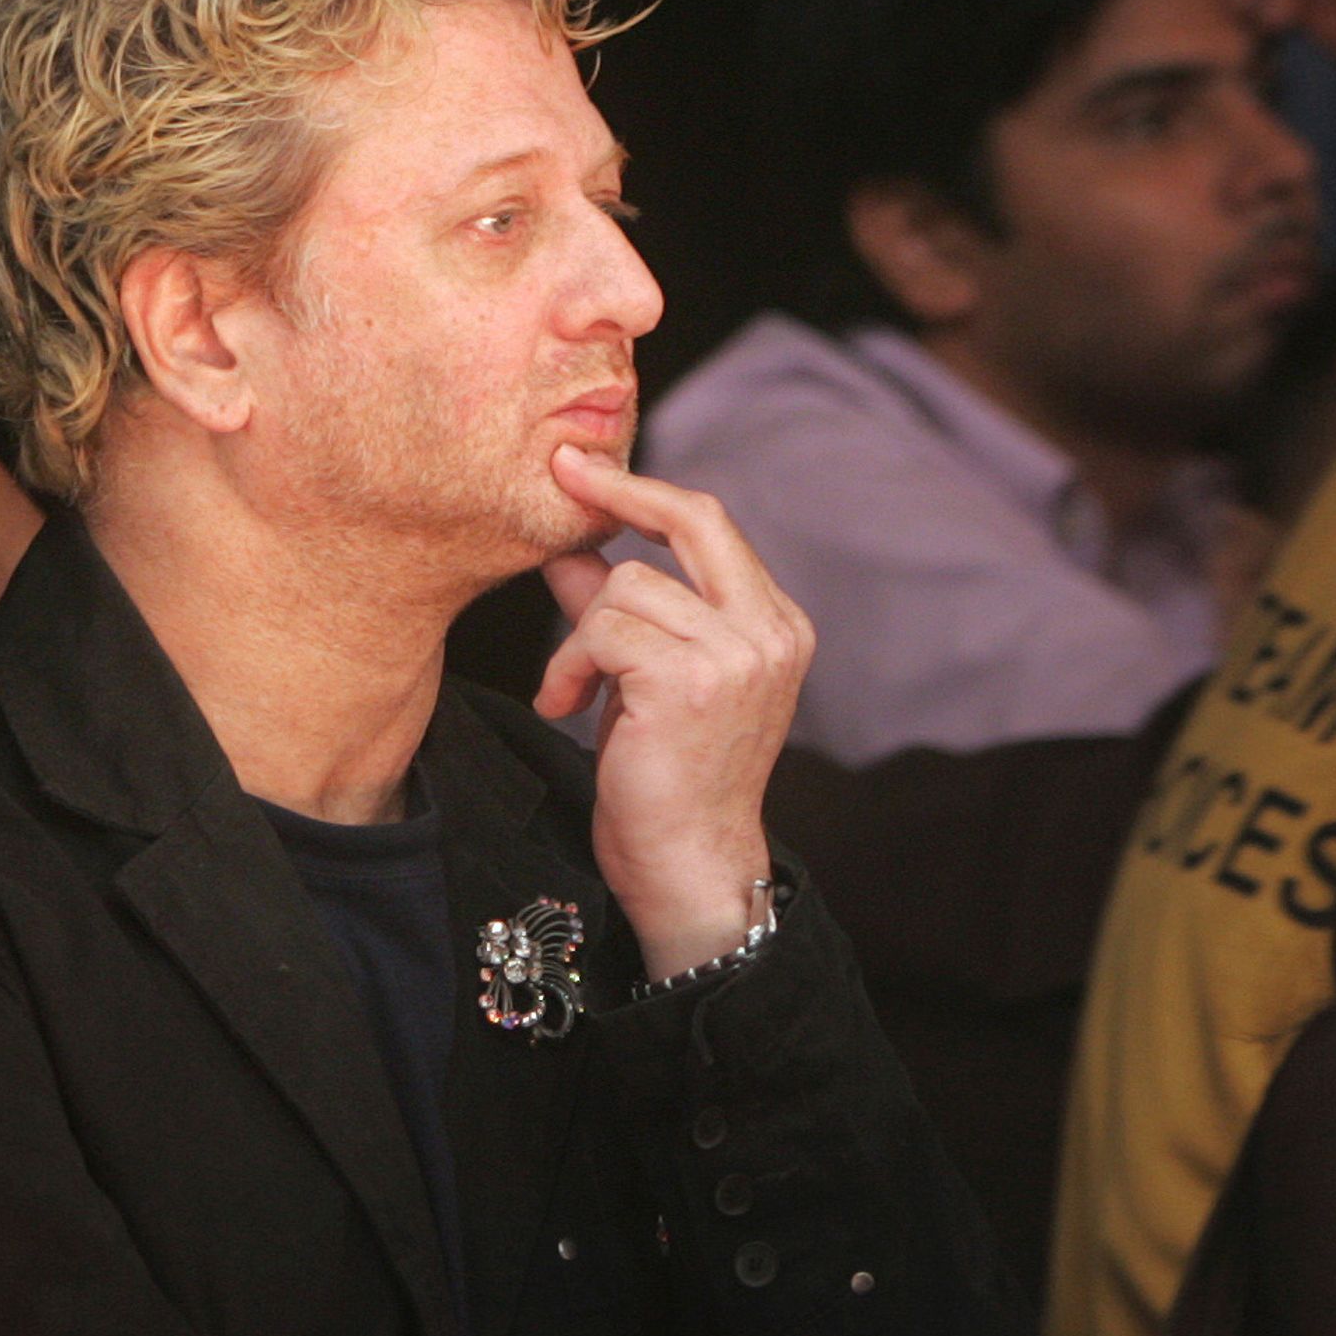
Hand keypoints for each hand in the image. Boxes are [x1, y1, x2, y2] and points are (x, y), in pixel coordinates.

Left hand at [535, 449, 811, 977]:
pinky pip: (602, 629)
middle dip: (619, 494)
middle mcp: (770, 631)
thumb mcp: (648, 679)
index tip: (586, 470)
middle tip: (559, 477)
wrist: (688, 865)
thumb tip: (572, 543)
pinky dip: (569, 665)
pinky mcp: (691, 678)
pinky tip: (566, 707)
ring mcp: (737, 653)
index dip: (645, 493)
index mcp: (775, 625)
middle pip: (692, 519)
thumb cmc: (667, 780)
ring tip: (570, 691)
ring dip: (579, 639)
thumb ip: (623, 609)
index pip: (711, 526)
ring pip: (626, 587)